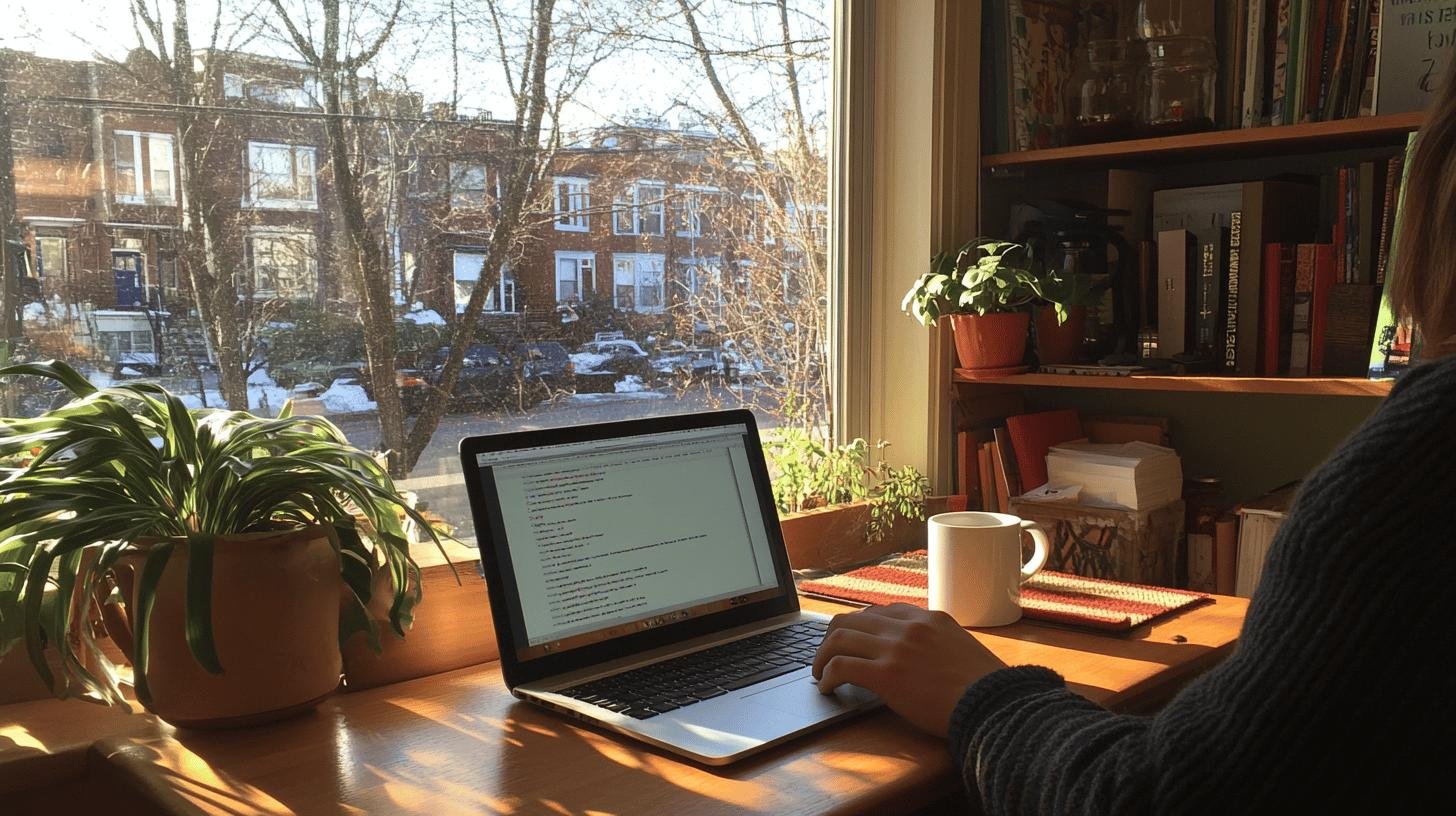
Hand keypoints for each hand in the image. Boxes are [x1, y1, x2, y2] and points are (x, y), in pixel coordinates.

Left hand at [811, 604, 1007, 736]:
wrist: (995, 705)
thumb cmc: (986, 688)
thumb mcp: (964, 650)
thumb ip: (939, 644)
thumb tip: (920, 657)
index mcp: (929, 618)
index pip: (882, 612)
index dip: (861, 626)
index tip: (854, 640)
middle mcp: (909, 626)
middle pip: (853, 619)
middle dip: (834, 636)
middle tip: (828, 654)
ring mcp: (896, 648)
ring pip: (840, 637)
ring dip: (823, 654)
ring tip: (820, 671)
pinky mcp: (886, 674)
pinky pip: (841, 666)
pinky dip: (827, 675)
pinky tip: (827, 687)